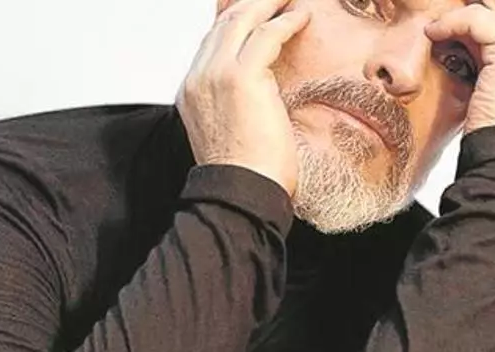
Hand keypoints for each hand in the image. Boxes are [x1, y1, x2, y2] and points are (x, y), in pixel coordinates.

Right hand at [175, 0, 309, 196]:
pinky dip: (287, 21)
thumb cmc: (244, 173)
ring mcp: (216, 74)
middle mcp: (198, 78)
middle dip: (253, 3)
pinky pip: (267, 34)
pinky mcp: (241, 76)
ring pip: (242, 19)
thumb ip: (237, 103)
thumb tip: (260, 91)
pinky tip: (302, 17)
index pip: (212, 41)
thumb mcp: (232, 131)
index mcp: (192, 92)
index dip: (236, 20)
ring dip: (270, 3)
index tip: (257, 10)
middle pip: (224, 22)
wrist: (241, 191)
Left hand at [425, 0, 494, 141]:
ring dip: (460, 5)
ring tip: (436, 21)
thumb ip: (475, 51)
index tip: (449, 13)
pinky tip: (434, 35)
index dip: (481, 3)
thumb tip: (448, 36)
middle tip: (441, 11)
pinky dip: (449, 23)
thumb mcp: (484, 78)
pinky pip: (475, 16)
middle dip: (473, 0)